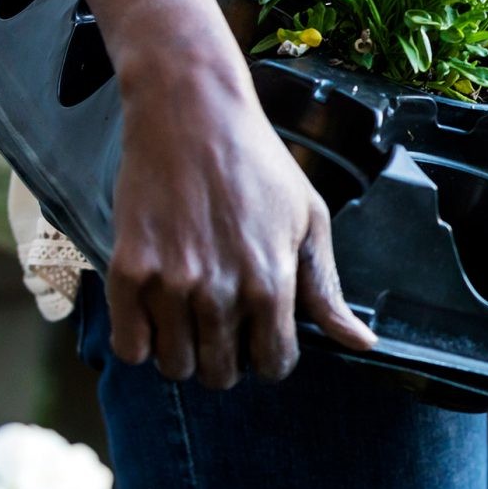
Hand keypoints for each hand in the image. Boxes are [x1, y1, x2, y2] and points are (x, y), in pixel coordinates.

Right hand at [103, 48, 376, 387]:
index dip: (269, 355)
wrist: (192, 113)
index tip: (260, 335)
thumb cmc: (256, 163)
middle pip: (220, 374)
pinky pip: (129, 345)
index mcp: (272, 282)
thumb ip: (326, 289)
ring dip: (182, 351)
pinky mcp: (128, 271)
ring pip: (174, 367)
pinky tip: (156, 310)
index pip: (273, 364)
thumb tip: (360, 344)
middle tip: (221, 322)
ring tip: (189, 314)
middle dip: (225, 358)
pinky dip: (141, 339)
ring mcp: (171, 284)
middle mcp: (221, 291)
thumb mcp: (308, 219)